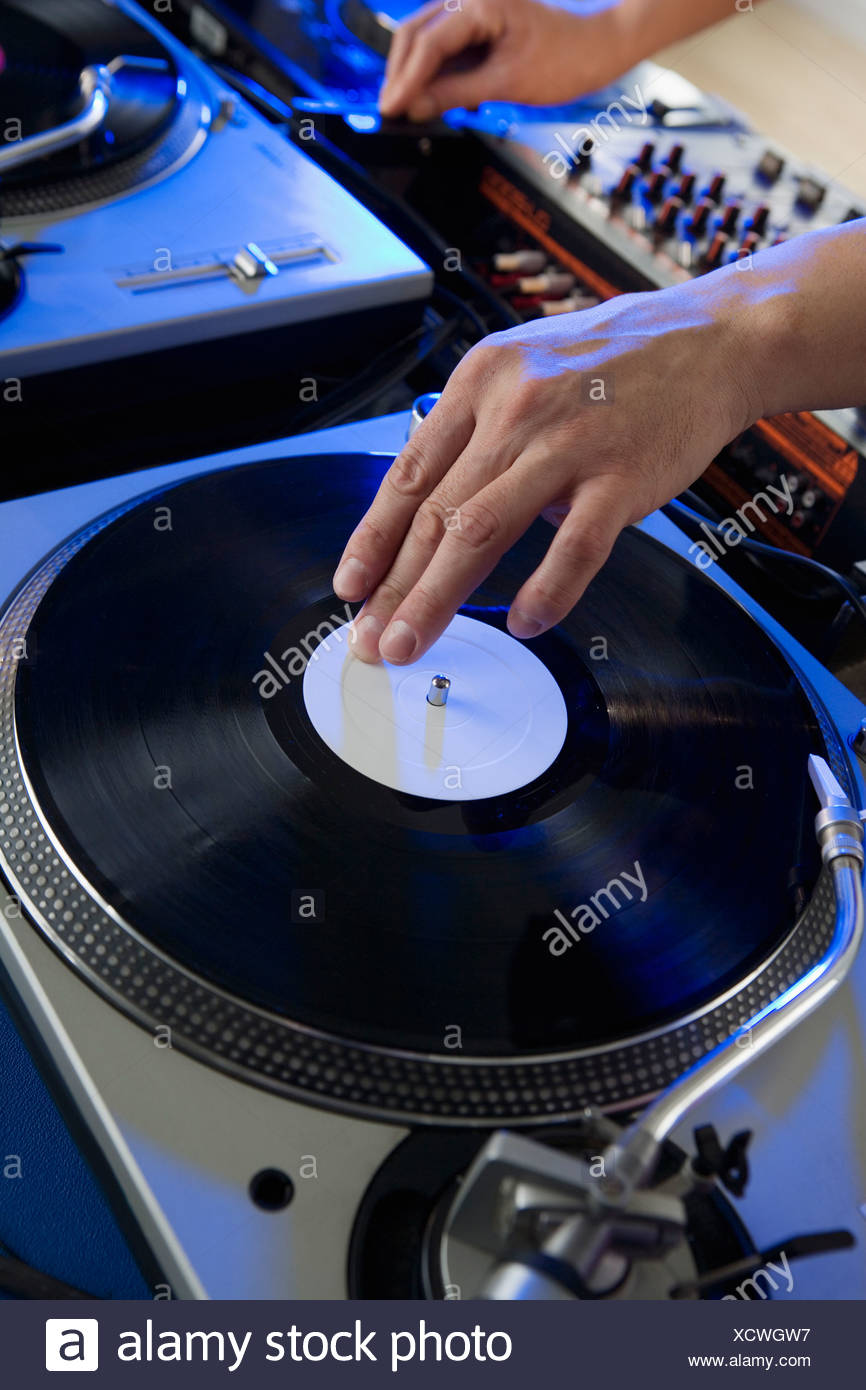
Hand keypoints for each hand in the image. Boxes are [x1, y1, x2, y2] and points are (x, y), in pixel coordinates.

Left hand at [333, 277, 765, 664]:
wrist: (709, 341)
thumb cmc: (613, 364)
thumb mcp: (524, 368)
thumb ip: (477, 428)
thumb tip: (429, 501)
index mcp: (480, 381)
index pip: (408, 474)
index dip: (371, 539)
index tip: (349, 587)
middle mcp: (513, 407)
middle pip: (434, 514)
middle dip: (393, 587)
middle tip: (370, 640)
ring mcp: (567, 441)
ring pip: (481, 532)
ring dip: (436, 597)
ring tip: (412, 644)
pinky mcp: (621, 474)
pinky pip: (574, 546)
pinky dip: (546, 591)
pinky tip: (524, 623)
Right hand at [379, 0, 627, 121]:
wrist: (592, 52)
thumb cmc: (561, 61)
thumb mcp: (506, 84)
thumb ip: (455, 93)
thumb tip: (415, 106)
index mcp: (479, 3)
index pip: (428, 43)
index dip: (405, 79)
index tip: (388, 108)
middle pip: (415, 35)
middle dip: (401, 74)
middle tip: (389, 111)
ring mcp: (470, 11)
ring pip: (425, 42)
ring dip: (415, 76)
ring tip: (407, 109)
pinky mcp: (475, 26)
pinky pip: (443, 50)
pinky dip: (435, 75)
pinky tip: (432, 99)